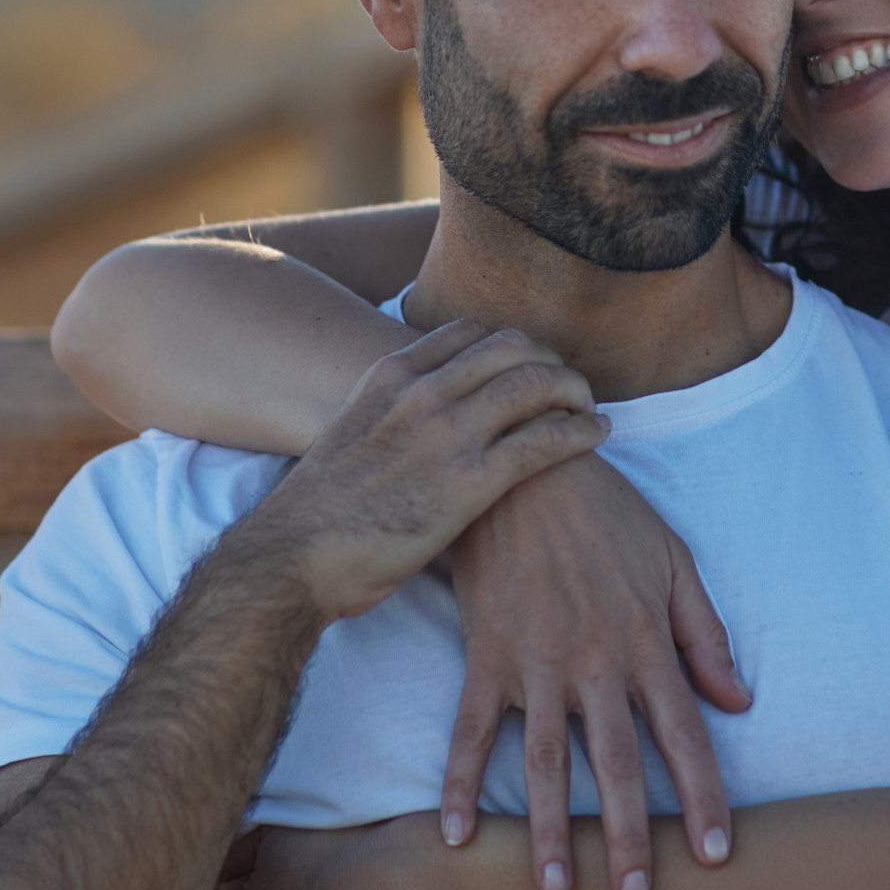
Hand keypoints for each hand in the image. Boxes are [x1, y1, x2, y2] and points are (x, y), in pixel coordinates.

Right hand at [237, 322, 609, 621]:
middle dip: (551, 359)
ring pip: (537, 383)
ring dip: (575, 390)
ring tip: (589, 408)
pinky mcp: (471, 482)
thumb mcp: (350, 434)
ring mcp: (448, 434)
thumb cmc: (320, 512)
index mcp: (390, 376)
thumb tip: (425, 425)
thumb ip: (391, 415)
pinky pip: (545, 439)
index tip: (532, 363)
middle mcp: (422, 392)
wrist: (294, 558)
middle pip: (513, 347)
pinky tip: (596, 435)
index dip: (513, 344)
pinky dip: (580, 431)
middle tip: (571, 385)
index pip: (471, 332)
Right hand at [444, 454, 747, 889]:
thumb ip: (705, 635)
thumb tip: (739, 702)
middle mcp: (594, 662)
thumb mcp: (673, 560)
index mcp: (645, 642)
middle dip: (630, 835)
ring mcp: (535, 661)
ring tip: (556, 888)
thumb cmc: (606, 511)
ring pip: (545, 760)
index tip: (715, 853)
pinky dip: (458, 782)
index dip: (702, 797)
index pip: (684, 735)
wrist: (525, 464)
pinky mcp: (485, 652)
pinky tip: (455, 834)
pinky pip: (469, 728)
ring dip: (551, 828)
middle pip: (617, 764)